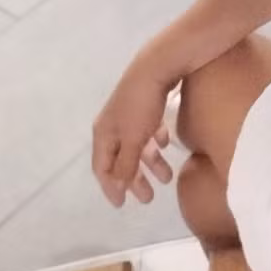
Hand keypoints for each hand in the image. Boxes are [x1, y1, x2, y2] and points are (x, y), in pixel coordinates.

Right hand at [92, 52, 178, 207]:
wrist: (159, 65)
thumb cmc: (142, 105)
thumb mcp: (133, 139)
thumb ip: (125, 164)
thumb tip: (118, 186)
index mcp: (104, 134)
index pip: (102, 168)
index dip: (110, 187)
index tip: (121, 204)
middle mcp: (113, 124)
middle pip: (121, 159)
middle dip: (134, 180)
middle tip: (149, 198)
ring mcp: (130, 113)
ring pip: (138, 145)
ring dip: (151, 163)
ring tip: (168, 177)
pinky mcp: (146, 103)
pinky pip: (149, 128)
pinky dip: (156, 139)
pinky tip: (166, 144)